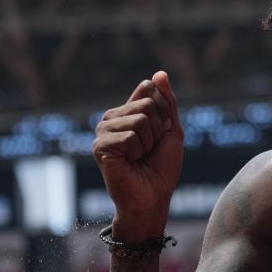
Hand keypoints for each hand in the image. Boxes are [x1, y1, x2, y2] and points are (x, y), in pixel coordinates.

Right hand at [92, 71, 184, 241]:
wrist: (153, 197)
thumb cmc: (162, 167)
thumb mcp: (172, 130)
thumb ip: (167, 102)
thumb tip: (159, 73)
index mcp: (126, 112)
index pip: (149, 89)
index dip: (165, 111)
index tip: (162, 132)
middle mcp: (111, 118)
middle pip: (147, 104)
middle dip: (159, 129)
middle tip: (150, 150)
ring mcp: (103, 131)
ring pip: (140, 119)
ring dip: (149, 142)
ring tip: (140, 157)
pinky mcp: (99, 146)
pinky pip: (130, 136)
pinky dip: (138, 151)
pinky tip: (130, 162)